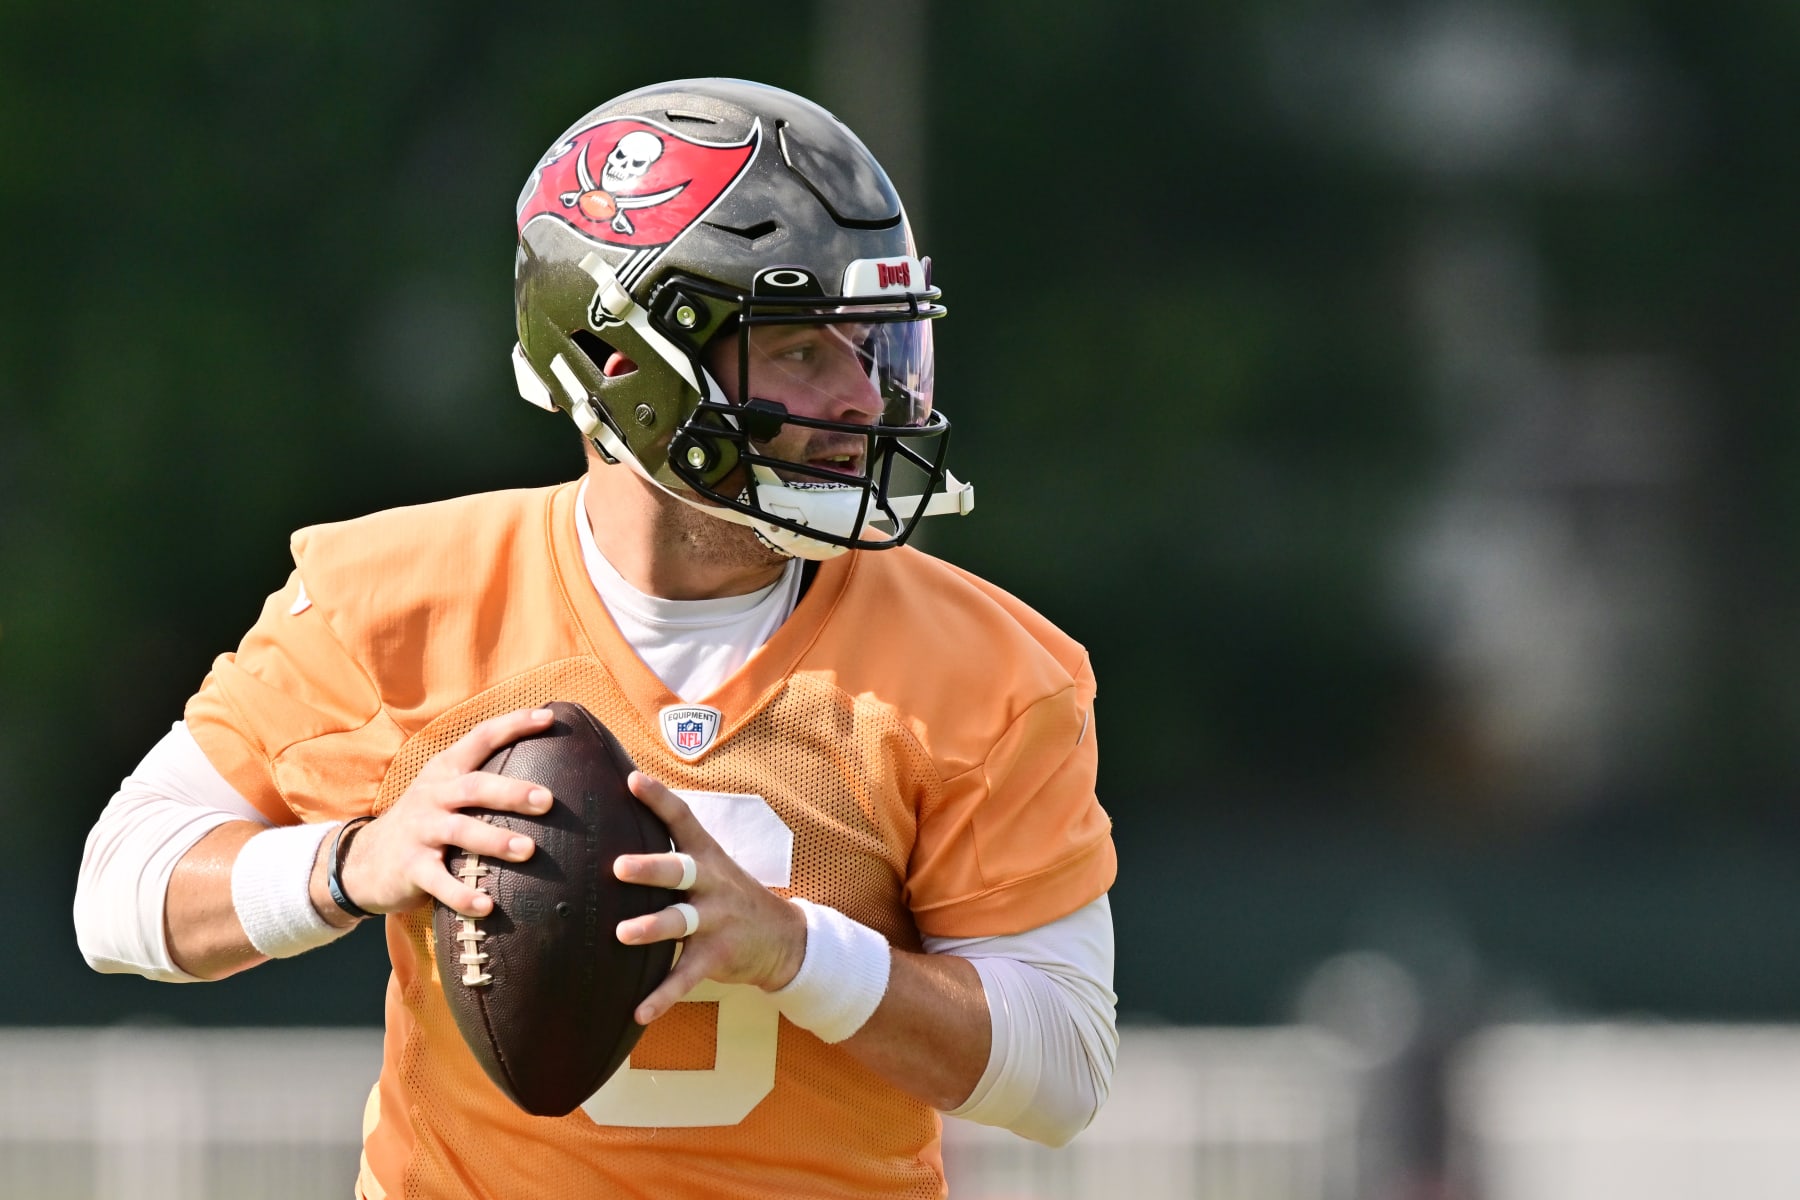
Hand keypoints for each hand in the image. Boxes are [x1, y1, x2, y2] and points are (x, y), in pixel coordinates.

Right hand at [337, 707, 556, 917]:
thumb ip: (481, 781)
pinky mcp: (411, 868)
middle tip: (547, 800)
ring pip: (460, 832)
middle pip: (475, 787)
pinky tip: (487, 906)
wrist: (363, 861)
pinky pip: (439, 882)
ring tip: (528, 850)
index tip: (548, 717)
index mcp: (445, 771)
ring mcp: (420, 832)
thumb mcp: (444, 792)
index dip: (512, 725)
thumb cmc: (424, 823)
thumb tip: (546, 777)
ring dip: (495, 840)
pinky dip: (462, 895)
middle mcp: (433, 796)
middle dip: (511, 792)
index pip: (480, 738)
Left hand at [612, 771, 806, 1024]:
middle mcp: (712, 883)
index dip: (659, 799)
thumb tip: (619, 821)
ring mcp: (717, 920)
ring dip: (652, 928)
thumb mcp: (711, 865)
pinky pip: (687, 977)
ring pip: (682, 921)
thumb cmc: (730, 896)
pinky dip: (662, 996)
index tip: (632, 780)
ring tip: (623, 934)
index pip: (682, 819)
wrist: (784, 939)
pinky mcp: (718, 956)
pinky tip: (638, 1012)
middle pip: (681, 870)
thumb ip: (673, 849)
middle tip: (619, 867)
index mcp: (706, 856)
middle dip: (651, 868)